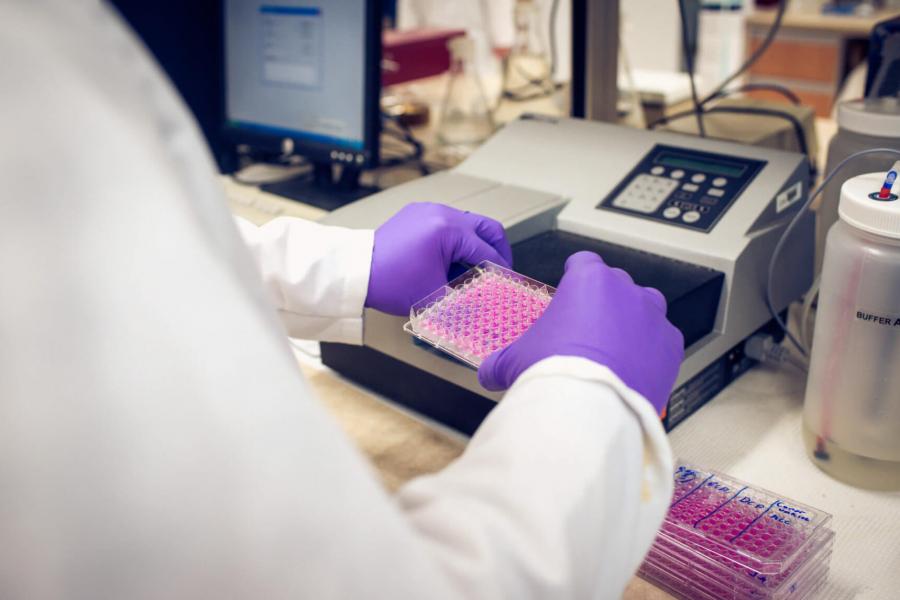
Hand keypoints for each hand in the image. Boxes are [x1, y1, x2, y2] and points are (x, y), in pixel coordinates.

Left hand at [365, 202, 513, 315]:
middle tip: (502, 273)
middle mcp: (441, 213)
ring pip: (469, 224)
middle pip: (487, 228)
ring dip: (477, 246)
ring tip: (476, 271)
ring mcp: (428, 210)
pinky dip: (458, 241)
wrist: (355, 271)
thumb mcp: (435, 297)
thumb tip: (491, 305)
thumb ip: (469, 300)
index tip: (509, 286)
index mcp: (448, 230)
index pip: (487, 252)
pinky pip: (449, 223)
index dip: (502, 273)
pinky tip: (453, 262)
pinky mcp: (418, 213)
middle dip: (498, 251)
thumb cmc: (389, 283)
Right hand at [478, 251, 683, 414]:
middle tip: (586, 332)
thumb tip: (489, 372)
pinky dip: (650, 352)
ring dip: (632, 322)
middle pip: (616, 285)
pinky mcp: (671, 346)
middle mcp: (625, 290)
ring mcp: (653, 317)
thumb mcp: (513, 361)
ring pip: (645, 309)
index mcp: (588, 279)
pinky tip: (633, 370)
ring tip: (614, 349)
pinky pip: (662, 341)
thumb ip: (502, 360)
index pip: (584, 262)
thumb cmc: (553, 372)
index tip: (571, 291)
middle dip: (603, 303)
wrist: (588, 409)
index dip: (575, 275)